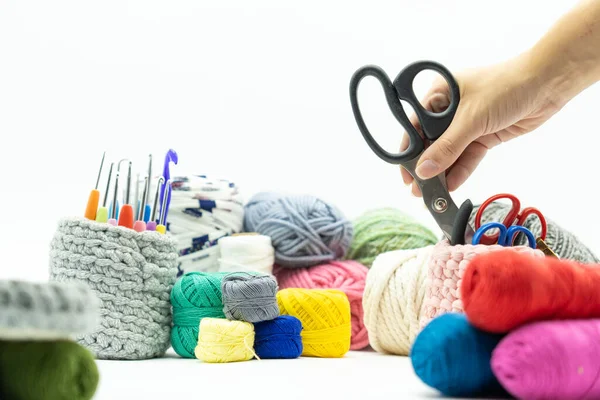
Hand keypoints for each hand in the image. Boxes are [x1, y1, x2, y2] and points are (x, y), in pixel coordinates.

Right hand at [401, 54, 564, 196]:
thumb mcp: (471, 118)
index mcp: (439, 94)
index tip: (406, 174)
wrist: (548, 83)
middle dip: (427, 166)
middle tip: (417, 189)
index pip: (416, 126)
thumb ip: (446, 147)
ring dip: (443, 172)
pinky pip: (467, 156)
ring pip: (450, 152)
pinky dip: (461, 170)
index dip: (410, 151)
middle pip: (432, 142)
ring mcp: (467, 122)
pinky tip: (451, 185)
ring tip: (433, 194)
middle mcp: (449, 108)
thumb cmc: (506, 86)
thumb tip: (423, 170)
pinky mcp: (484, 134)